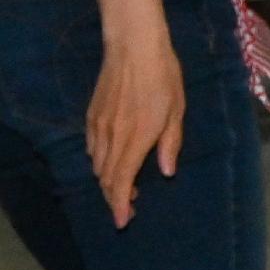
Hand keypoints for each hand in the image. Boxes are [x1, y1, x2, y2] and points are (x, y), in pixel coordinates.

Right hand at [85, 31, 182, 230]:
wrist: (133, 48)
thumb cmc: (163, 76)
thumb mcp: (177, 110)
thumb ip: (170, 143)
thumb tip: (165, 172)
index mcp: (137, 137)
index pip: (122, 180)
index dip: (121, 204)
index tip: (123, 221)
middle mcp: (113, 136)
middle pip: (107, 178)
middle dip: (116, 197)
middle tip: (130, 207)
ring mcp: (99, 127)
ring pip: (98, 165)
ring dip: (109, 180)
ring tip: (126, 187)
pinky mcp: (91, 117)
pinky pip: (93, 149)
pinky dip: (101, 162)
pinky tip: (113, 161)